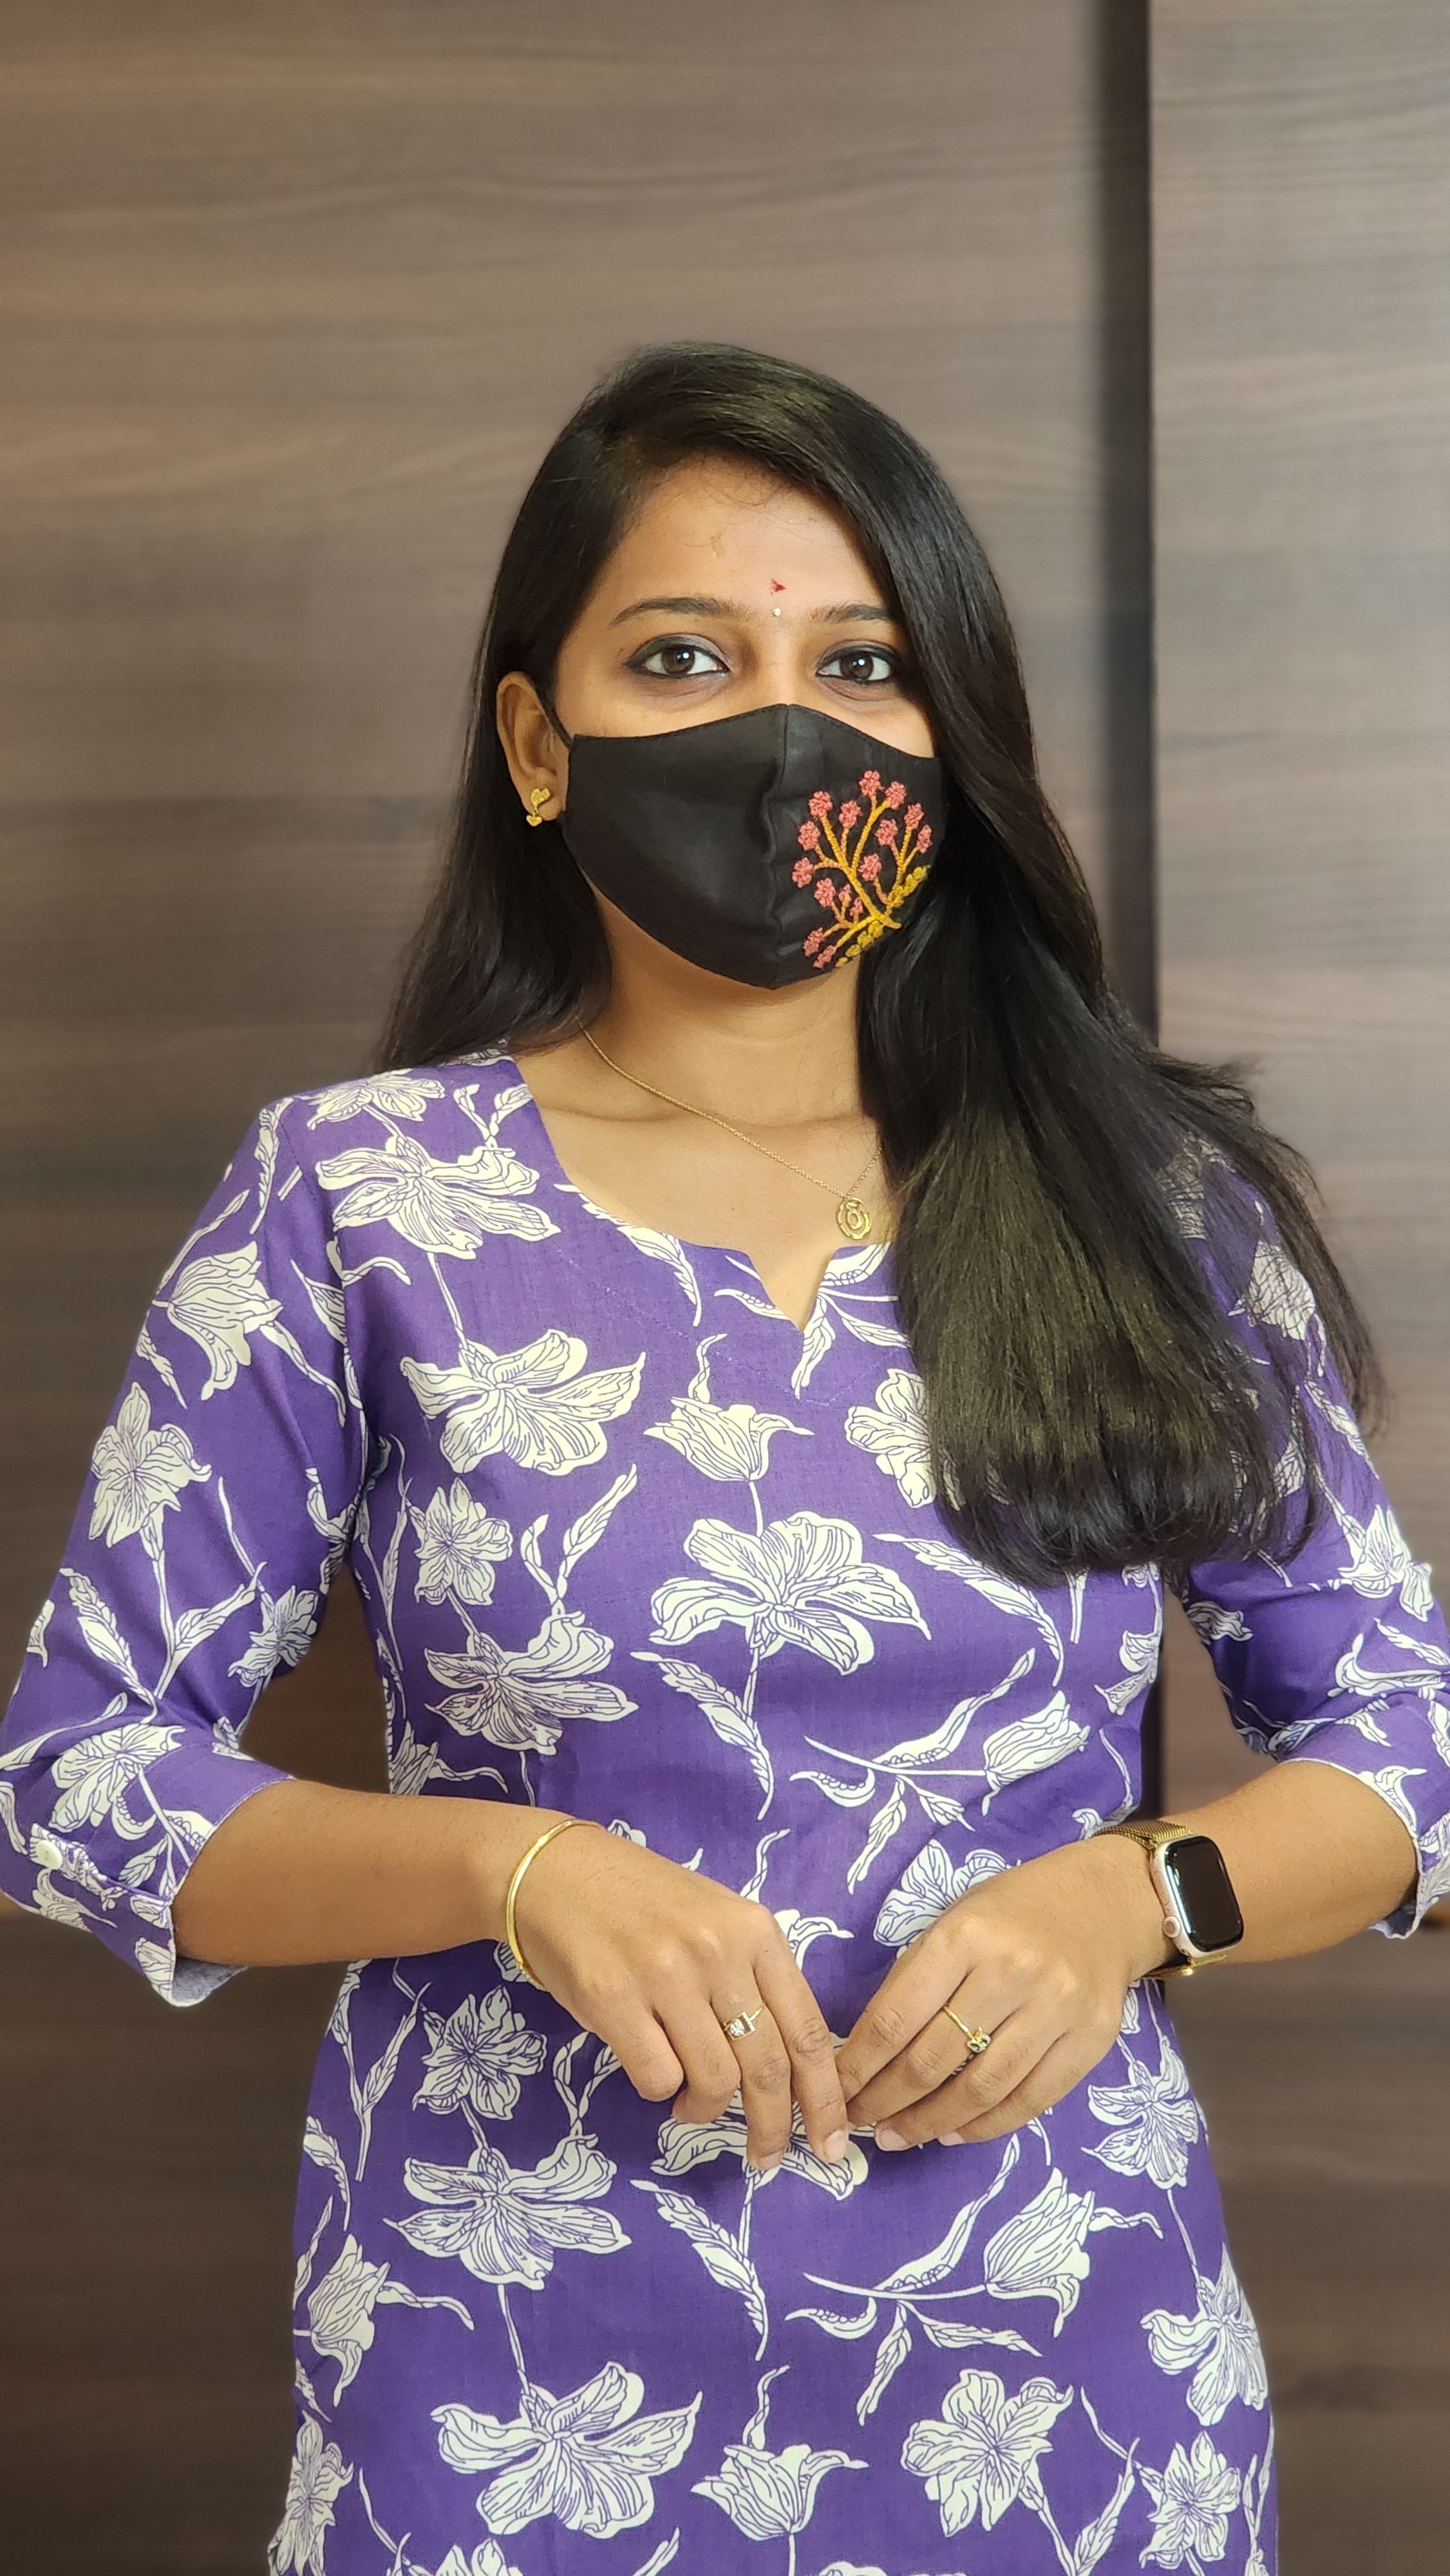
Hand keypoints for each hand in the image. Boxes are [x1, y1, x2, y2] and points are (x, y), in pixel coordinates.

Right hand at [511, 1820, 851, 2171]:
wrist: (558, 1874)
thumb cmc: (645, 1903)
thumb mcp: (717, 1922)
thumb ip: (754, 1980)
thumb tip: (791, 2068)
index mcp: (755, 1932)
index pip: (807, 2030)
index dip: (825, 2096)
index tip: (831, 2142)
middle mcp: (717, 1952)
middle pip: (767, 2067)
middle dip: (774, 2127)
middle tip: (767, 2157)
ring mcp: (665, 1976)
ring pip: (714, 2080)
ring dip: (706, 2111)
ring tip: (690, 2105)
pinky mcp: (614, 2000)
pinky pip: (658, 2078)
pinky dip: (662, 2092)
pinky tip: (652, 2071)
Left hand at [833, 1835, 1169, 2149]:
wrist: (1103, 1903)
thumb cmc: (1012, 1912)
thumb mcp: (954, 1923)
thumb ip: (916, 1980)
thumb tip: (867, 2053)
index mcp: (964, 1937)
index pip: (895, 2018)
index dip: (858, 2066)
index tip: (835, 2092)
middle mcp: (1011, 1972)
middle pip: (934, 2060)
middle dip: (887, 2101)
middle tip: (860, 2122)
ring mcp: (1056, 2009)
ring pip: (981, 2089)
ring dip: (930, 2123)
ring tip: (899, 2137)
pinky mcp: (1091, 2040)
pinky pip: (1030, 2100)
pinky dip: (985, 2126)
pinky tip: (953, 2132)